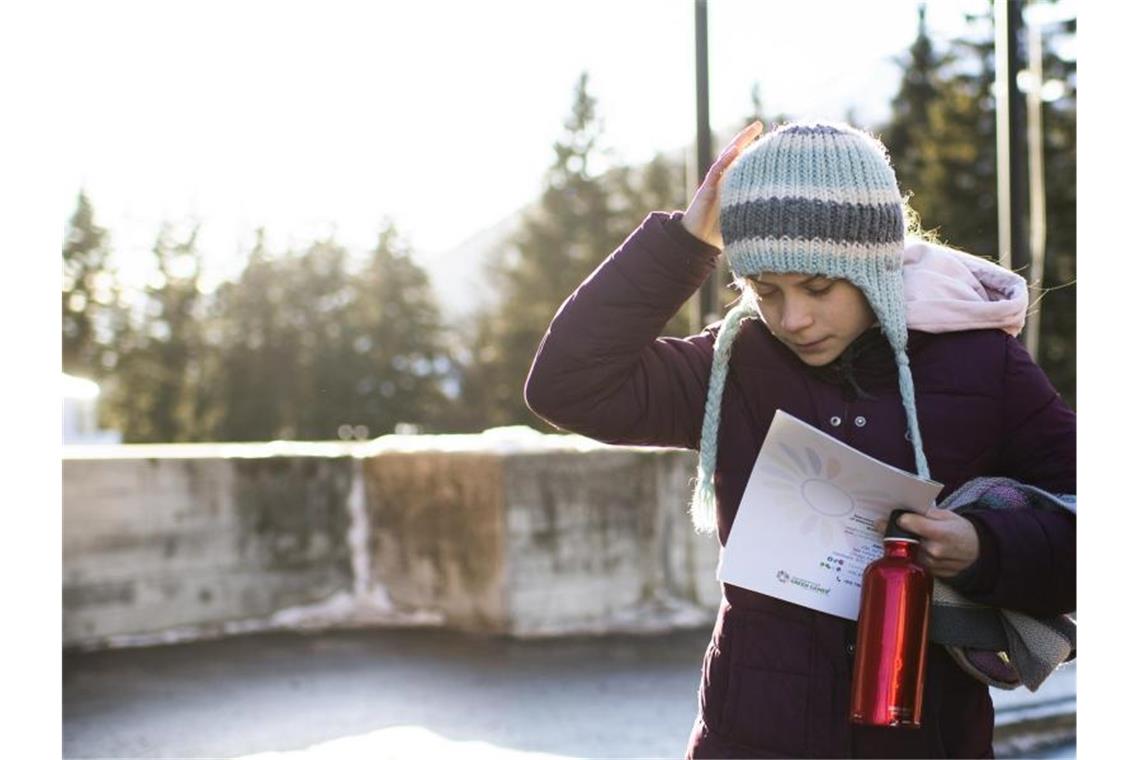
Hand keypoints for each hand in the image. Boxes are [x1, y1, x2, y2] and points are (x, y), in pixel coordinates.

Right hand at [681, 120, 763, 248]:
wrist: (698, 239)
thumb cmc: (719, 230)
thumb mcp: (742, 217)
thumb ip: (754, 209)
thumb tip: (779, 212)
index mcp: (732, 184)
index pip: (744, 163)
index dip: (755, 151)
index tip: (770, 139)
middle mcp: (724, 180)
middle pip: (736, 154)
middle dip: (746, 138)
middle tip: (759, 124)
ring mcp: (715, 182)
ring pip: (726, 157)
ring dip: (737, 143)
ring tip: (750, 130)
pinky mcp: (707, 188)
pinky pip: (717, 171)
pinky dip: (726, 160)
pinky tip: (735, 150)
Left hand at [873, 509, 980, 578]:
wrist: (979, 552)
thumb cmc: (963, 531)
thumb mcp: (948, 516)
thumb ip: (926, 513)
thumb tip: (906, 511)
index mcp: (939, 532)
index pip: (908, 524)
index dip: (898, 520)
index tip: (890, 517)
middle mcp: (934, 550)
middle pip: (904, 540)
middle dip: (894, 533)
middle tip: (882, 526)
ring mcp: (932, 564)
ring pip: (906, 553)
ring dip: (901, 546)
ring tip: (901, 537)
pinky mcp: (931, 573)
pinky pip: (914, 563)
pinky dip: (910, 555)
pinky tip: (914, 549)